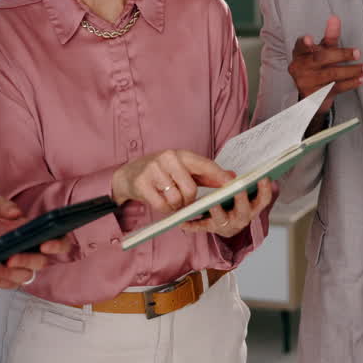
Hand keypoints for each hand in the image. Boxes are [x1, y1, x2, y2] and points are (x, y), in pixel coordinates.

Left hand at [0, 196, 69, 287]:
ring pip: (27, 275)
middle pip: (43, 261)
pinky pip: (11, 284)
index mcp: (38, 234)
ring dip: (14, 270)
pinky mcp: (10, 281)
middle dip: (29, 260)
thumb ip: (3, 205)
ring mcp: (22, 268)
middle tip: (12, 258)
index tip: (45, 244)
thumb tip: (15, 213)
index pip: (59, 240)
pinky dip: (3, 280)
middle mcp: (34, 253)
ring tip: (1, 264)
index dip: (57, 244)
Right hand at [111, 150, 233, 212]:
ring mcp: (153, 170)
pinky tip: (162, 202)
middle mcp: (167, 158)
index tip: (233, 184)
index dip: (219, 176)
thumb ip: (208, 174)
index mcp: (181, 154)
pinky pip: (161, 205)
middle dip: (190, 200)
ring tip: (172, 200)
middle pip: (190, 189)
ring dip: (176, 205)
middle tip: (185, 201)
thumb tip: (232, 177)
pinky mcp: (141, 183)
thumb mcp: (184, 169)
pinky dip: (165, 209)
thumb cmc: (163, 172)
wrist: (130, 173)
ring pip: (176, 198)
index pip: (205, 165)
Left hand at [183, 178, 277, 236]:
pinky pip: (200, 227)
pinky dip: (191, 225)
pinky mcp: (210, 228)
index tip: (264, 177)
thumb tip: (232, 174)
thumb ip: (240, 183)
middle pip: (244, 211)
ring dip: (217, 211)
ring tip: (212, 204)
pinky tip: (182, 221)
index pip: (263, 200)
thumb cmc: (235, 203)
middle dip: (241, 200)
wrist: (226, 224)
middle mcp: (242, 218)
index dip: (265, 189)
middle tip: (239, 189)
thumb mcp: (242, 193)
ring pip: (222, 220)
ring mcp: (226, 225)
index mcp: (252, 207)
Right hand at [289, 15, 362, 115]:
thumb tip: (335, 19)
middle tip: (357, 53)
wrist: (313, 93)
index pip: (300, 46)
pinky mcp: (315, 95)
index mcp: (300, 54)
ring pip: (331, 74)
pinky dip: (350, 83)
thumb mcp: (323, 49)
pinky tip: (359, 79)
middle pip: (321, 58)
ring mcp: (306, 82)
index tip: (309, 39)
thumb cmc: (318, 66)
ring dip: (351, 71)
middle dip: (341, 55)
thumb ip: (330, 36)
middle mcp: (299, 68)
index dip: (304, 43)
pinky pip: (335, 87)